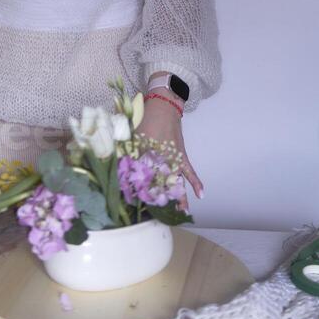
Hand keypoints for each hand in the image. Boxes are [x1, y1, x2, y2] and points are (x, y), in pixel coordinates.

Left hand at [135, 92, 202, 212]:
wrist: (164, 104)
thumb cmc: (147, 118)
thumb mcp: (133, 133)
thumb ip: (126, 148)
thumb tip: (117, 160)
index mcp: (150, 154)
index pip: (145, 176)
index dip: (142, 189)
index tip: (139, 202)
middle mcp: (163, 158)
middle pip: (164, 182)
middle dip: (163, 198)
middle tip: (163, 214)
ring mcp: (174, 157)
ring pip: (177, 179)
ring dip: (180, 195)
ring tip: (182, 212)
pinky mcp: (180, 154)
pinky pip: (189, 170)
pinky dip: (195, 181)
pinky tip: (201, 193)